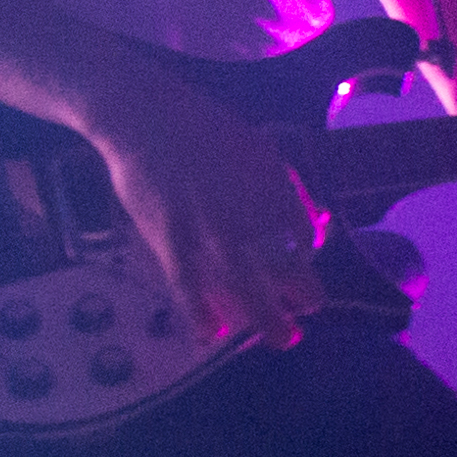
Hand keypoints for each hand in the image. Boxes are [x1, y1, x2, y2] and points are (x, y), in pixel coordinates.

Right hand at [84, 73, 327, 350]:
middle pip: (282, 271)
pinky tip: (211, 335)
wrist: (145, 118)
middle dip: (298, 301)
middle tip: (303, 322)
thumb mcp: (259, 152)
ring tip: (278, 339)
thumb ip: (285, 191)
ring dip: (263, 319)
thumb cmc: (205, 132)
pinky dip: (200, 314)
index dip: (306, 263)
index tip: (305, 279)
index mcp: (273, 188)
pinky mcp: (170, 239)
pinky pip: (189, 286)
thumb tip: (310, 228)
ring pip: (242, 287)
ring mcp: (208, 230)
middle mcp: (247, 214)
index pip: (304, 237)